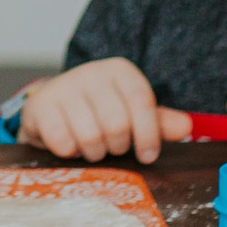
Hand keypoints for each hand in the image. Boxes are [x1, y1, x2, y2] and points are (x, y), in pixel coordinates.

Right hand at [17, 59, 192, 164]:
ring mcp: (63, 86)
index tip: (147, 155)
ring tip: (91, 147)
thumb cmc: (99, 112)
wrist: (52, 107)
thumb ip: (158, 122)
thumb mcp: (131, 114)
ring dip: (94, 152)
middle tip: (112, 147)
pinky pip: (62, 141)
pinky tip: (69, 145)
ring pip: (90, 136)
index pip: (141, 102)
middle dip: (117, 146)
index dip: (148, 134)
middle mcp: (90, 72)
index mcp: (119, 71)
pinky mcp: (39, 105)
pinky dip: (70, 152)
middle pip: (117, 124)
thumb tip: (187, 127)